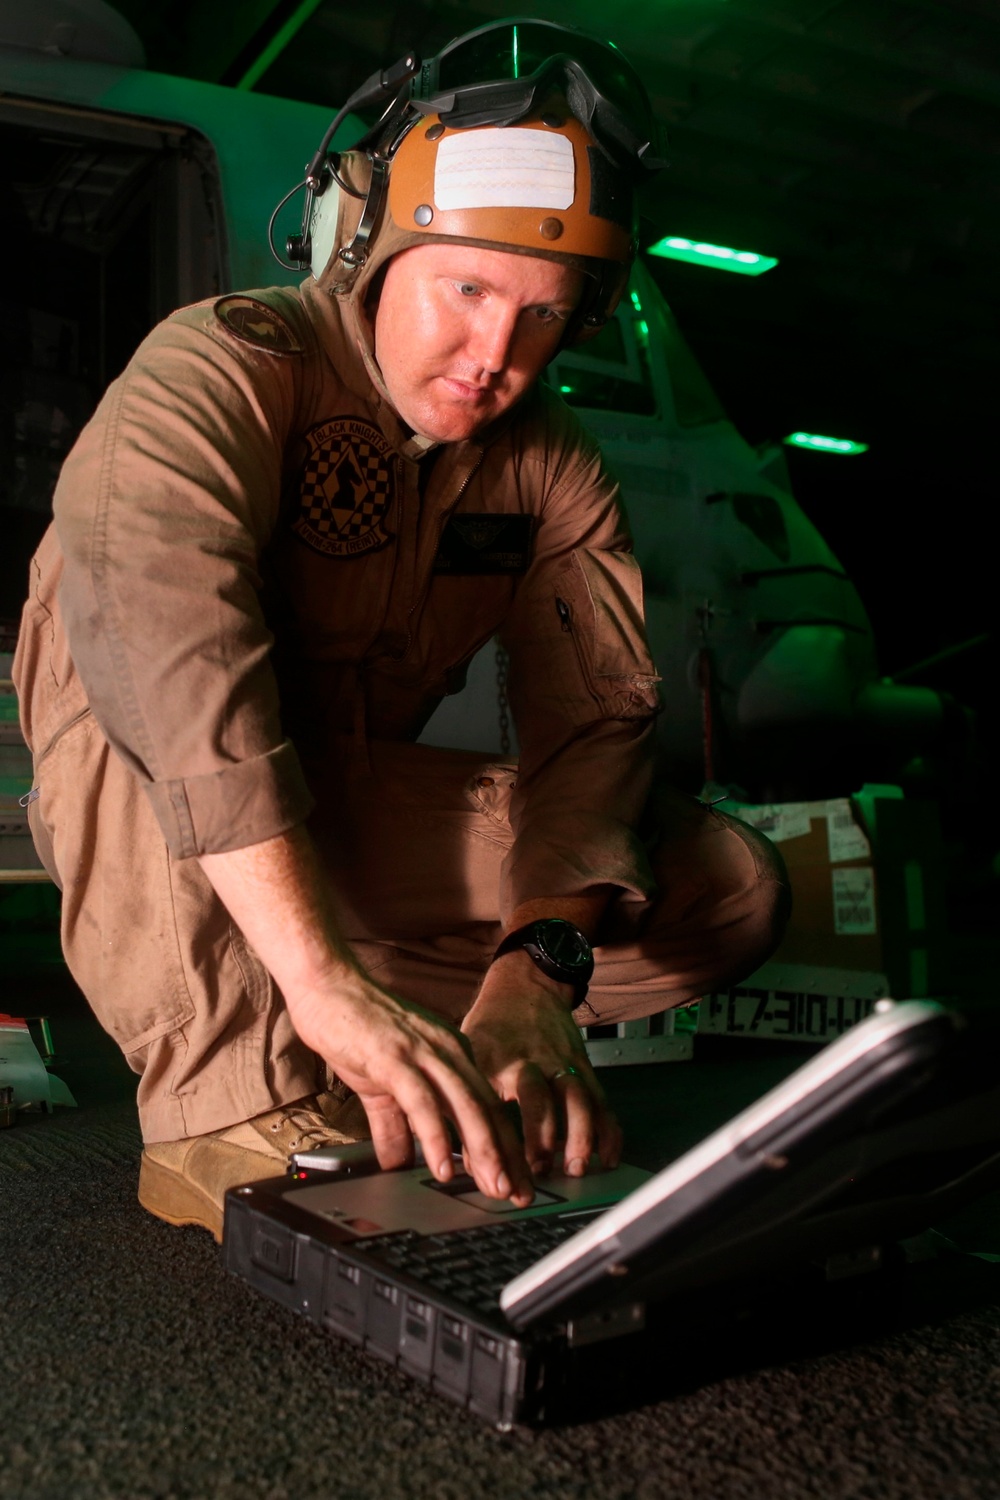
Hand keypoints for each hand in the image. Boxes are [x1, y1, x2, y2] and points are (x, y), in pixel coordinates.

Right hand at [197, 827, 532, 1205]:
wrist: (326, 985)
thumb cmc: (355, 1028)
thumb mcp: (382, 1082)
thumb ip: (393, 1124)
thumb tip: (397, 1163)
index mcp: (452, 1053)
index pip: (487, 1105)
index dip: (503, 1145)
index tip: (514, 1178)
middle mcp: (447, 1051)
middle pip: (488, 1108)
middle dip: (506, 1154)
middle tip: (518, 1192)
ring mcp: (423, 1052)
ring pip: (465, 1105)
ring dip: (483, 1149)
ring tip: (494, 1185)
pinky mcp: (394, 1057)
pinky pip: (423, 1103)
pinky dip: (436, 1137)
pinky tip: (442, 1167)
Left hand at [461, 948, 622, 1178]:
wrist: (526, 984)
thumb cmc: (491, 1027)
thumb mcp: (467, 1054)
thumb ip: (464, 1103)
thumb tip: (463, 1160)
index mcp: (493, 1059)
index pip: (491, 1107)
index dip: (494, 1146)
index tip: (496, 1180)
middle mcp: (529, 1060)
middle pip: (537, 1100)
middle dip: (540, 1140)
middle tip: (537, 1174)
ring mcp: (560, 1061)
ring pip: (577, 1098)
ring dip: (579, 1135)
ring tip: (576, 1168)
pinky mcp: (583, 1065)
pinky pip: (601, 1100)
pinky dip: (608, 1130)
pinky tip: (607, 1157)